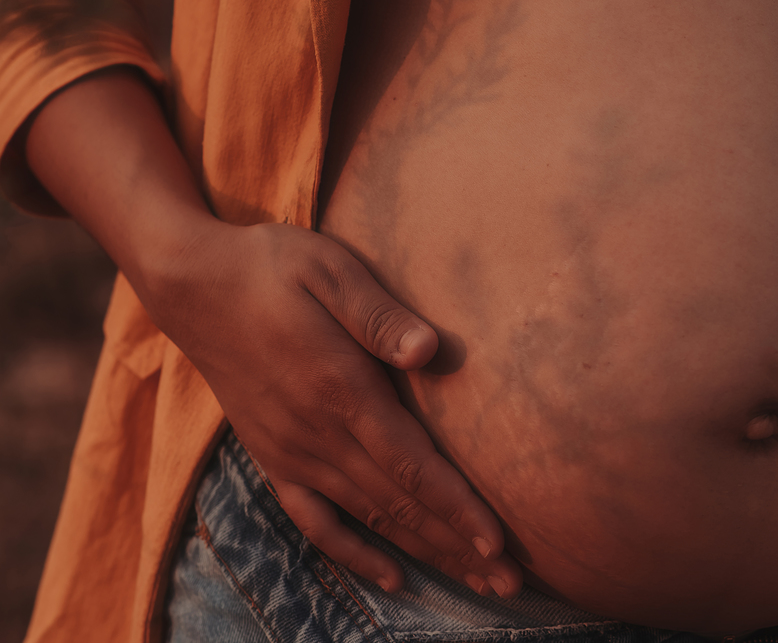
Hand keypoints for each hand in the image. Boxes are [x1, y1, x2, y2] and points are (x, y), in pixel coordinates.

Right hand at [138, 218, 522, 597]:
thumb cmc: (273, 267)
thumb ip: (379, 314)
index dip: (457, 508)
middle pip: (399, 504)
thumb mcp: (330, 270)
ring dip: (425, 554)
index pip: (411, 464)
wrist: (193, 286)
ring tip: (476, 583)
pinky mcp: (274, 457)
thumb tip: (429, 350)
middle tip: (509, 584)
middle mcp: (317, 434)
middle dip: (457, 546)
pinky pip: (316, 521)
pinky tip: (394, 577)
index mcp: (340, 389)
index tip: (497, 544)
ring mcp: (293, 452)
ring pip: (369, 517)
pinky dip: (355, 553)